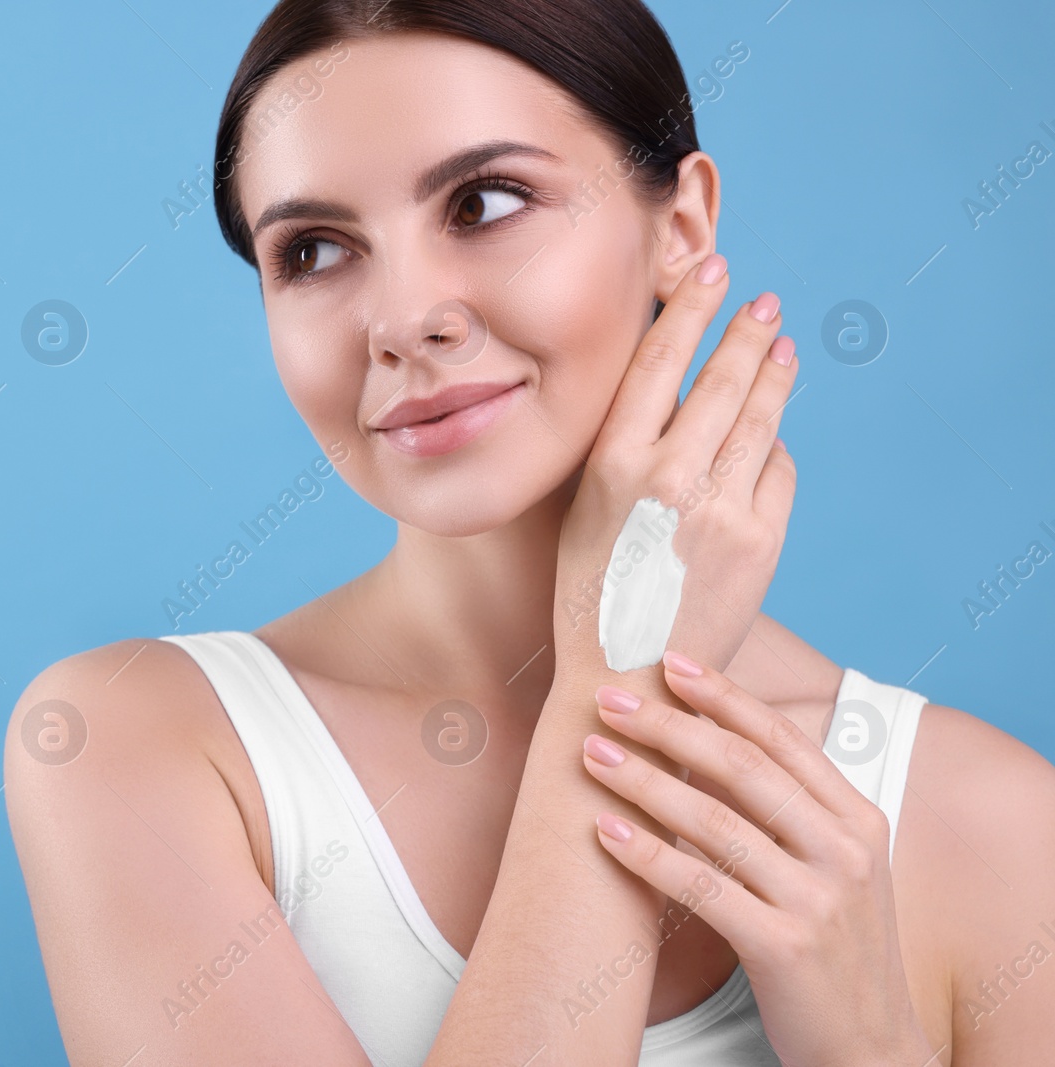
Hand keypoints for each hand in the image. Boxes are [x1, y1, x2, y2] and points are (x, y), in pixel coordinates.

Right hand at [551, 252, 798, 686]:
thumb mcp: (585, 512)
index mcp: (608, 465)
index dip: (690, 308)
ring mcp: (719, 510)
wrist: (625, 677)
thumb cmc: (593, 595)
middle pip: (719, 381)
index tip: (712, 270)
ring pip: (759, 420)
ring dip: (773, 376)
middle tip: (763, 300)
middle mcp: (665, 479)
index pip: (657, 362)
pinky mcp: (760, 542)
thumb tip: (677, 393)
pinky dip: (774, 450)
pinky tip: (772, 435)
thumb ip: (625, 453)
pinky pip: (777, 474)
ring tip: (781, 346)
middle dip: (744, 332)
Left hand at [580, 652, 934, 1066]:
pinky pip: (702, 886)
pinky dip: (647, 853)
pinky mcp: (784, 947)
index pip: (781, 739)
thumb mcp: (834, 867)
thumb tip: (708, 739)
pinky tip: (604, 829)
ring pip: (714, 821)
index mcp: (859, 820)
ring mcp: (818, 901)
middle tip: (607, 697)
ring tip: (590, 752)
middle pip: (743, 768)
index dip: (722, 695)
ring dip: (644, 780)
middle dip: (669, 725)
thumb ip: (790, 809)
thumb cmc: (834, 946)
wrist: (871, 1046)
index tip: (667, 662)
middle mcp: (845, 852)